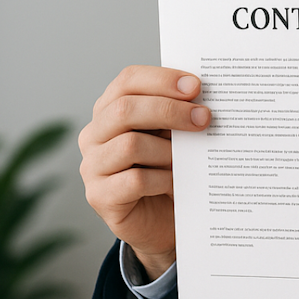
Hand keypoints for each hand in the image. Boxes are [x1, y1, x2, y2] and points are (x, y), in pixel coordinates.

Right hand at [78, 65, 209, 280]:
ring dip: (168, 150)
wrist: (164, 219)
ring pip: (130, 144)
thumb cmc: (170, 167)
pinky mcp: (100, 196)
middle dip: (169, 110)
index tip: (196, 86)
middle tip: (204, 117)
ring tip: (188, 159)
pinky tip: (176, 181)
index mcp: (111, 109)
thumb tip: (205, 97)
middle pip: (125, 109)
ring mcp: (92, 166)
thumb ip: (180, 112)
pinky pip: (135, 180)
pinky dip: (162, 178)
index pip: (128, 81)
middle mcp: (94, 135)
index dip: (162, 79)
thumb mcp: (175, 134)